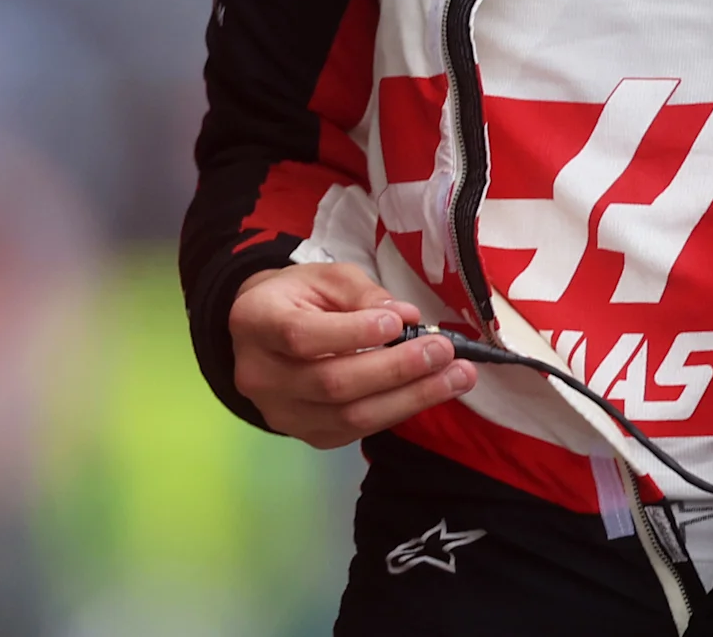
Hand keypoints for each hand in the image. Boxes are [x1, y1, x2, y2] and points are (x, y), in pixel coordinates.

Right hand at [229, 262, 475, 448]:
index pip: (301, 336)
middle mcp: (259, 376)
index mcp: (256, 323)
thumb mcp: (327, 278)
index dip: (352, 332)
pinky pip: (356, 431)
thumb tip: (407, 317)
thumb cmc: (299, 297)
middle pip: (331, 383)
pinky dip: (398, 411)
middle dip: (396, 369)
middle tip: (444, 351)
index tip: (398, 323)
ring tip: (456, 377)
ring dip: (410, 398)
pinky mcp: (307, 435)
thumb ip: (364, 295)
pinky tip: (430, 391)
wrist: (266, 332)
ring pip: (349, 417)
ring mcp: (280, 414)